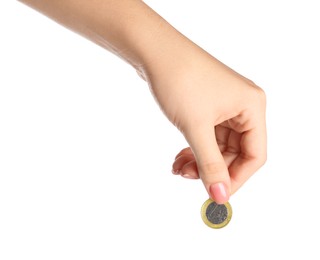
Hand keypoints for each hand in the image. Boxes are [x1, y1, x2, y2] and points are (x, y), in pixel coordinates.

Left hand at [142, 38, 266, 203]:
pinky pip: (206, 136)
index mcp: (252, 107)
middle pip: (235, 152)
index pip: (255, 154)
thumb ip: (210, 164)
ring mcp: (224, 106)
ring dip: (199, 160)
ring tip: (178, 169)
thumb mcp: (196, 128)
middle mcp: (243, 106)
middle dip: (211, 169)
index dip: (236, 178)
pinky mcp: (208, 106)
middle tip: (188, 178)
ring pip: (218, 146)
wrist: (154, 51)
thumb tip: (220, 195)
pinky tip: (179, 158)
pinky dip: (194, 149)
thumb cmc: (180, 80)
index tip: (215, 194)